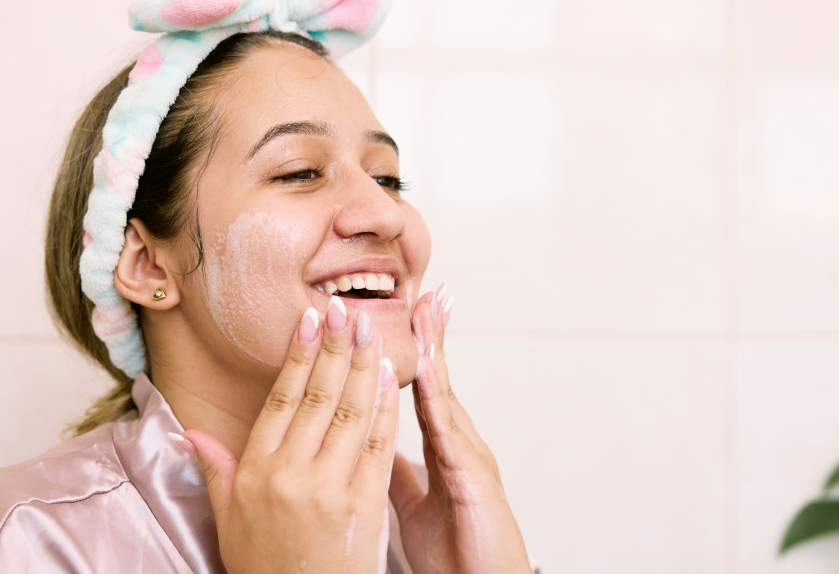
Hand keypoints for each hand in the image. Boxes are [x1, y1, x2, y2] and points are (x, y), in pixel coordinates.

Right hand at [183, 297, 399, 573]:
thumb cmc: (265, 566)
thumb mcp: (228, 519)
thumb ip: (215, 470)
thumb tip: (189, 433)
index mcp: (256, 471)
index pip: (280, 398)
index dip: (298, 355)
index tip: (309, 319)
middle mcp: (291, 474)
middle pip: (318, 396)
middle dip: (334, 346)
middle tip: (344, 309)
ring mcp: (330, 487)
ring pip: (350, 412)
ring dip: (362, 366)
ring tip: (368, 330)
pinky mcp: (364, 504)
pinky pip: (379, 444)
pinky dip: (385, 407)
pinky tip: (388, 378)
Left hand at [389, 286, 530, 573]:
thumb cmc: (455, 550)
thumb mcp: (413, 503)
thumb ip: (392, 469)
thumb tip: (365, 442)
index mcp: (443, 448)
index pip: (423, 389)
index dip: (416, 351)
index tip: (407, 314)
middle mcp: (459, 444)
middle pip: (439, 379)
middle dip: (432, 334)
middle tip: (425, 290)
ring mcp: (469, 457)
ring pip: (446, 395)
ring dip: (434, 352)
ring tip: (426, 312)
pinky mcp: (473, 479)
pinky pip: (449, 432)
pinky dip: (435, 398)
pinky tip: (423, 370)